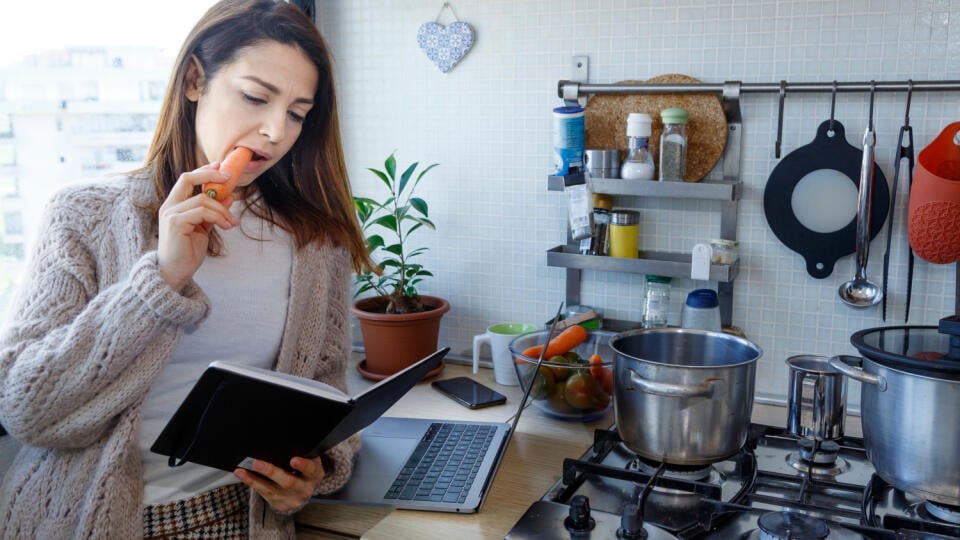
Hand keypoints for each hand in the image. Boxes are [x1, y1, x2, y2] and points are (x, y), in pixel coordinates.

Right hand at [157, 163, 239, 289]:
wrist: (176, 273)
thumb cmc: (187, 252)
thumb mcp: (204, 228)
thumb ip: (213, 212)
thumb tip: (229, 197)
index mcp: (174, 205)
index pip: (187, 180)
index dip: (204, 171)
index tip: (220, 167)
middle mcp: (169, 206)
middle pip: (187, 178)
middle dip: (210, 174)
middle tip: (229, 177)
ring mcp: (171, 214)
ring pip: (203, 199)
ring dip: (223, 209)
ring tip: (232, 222)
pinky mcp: (175, 223)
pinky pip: (202, 212)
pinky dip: (219, 217)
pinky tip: (227, 226)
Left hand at [234, 456, 325, 513]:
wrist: (303, 491)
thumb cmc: (304, 470)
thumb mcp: (309, 460)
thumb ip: (302, 453)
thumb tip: (282, 439)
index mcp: (314, 474)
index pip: (311, 469)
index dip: (303, 465)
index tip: (293, 460)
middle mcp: (305, 489)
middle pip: (288, 482)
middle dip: (272, 472)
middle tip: (257, 463)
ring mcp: (291, 498)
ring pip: (271, 490)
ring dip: (255, 479)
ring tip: (242, 470)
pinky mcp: (279, 504)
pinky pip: (263, 493)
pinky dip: (252, 483)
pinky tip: (242, 475)